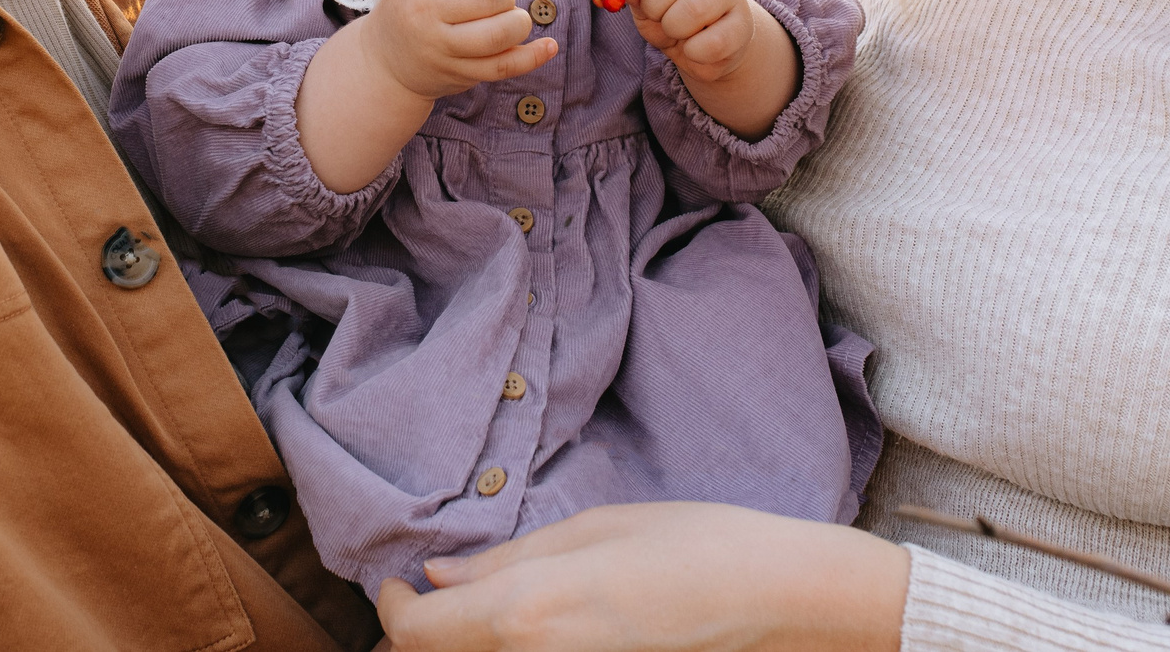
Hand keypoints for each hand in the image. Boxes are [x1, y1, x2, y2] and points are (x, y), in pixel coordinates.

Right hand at [368, 0, 556, 101]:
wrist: (384, 63)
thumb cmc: (412, 7)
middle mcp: (425, 15)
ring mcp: (440, 49)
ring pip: (496, 34)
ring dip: (518, 23)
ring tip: (514, 19)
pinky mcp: (458, 75)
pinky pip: (502, 67)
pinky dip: (532, 57)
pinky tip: (549, 46)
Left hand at [375, 501, 907, 651]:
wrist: (780, 602)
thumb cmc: (696, 547)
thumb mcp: (593, 530)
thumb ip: (506, 562)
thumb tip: (438, 579)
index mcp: (528, 612)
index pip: (414, 633)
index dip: (389, 609)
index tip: (394, 582)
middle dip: (416, 640)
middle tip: (420, 605)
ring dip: (457, 651)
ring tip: (461, 620)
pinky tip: (519, 634)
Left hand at [613, 0, 798, 138]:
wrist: (706, 47)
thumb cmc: (671, 14)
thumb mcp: (645, 1)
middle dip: (654, 6)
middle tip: (657, 17)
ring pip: (696, 8)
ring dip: (674, 28)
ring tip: (676, 31)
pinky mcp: (743, 25)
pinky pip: (713, 42)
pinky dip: (694, 51)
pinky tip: (695, 47)